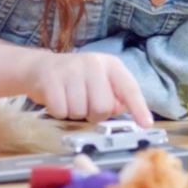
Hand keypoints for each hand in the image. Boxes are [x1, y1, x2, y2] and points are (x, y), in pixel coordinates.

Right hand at [26, 52, 152, 126]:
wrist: (41, 67)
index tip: (146, 124)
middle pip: (103, 107)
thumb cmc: (77, 79)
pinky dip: (59, 112)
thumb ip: (115, 96)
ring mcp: (71, 70)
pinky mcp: (51, 79)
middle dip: (94, 114)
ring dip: (75, 113)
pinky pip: (61, 111)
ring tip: (70, 99)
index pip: (129, 88)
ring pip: (80, 111)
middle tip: (86, 105)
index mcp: (110, 65)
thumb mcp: (100, 82)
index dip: (138, 108)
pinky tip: (58, 100)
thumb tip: (121, 109)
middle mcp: (93, 63)